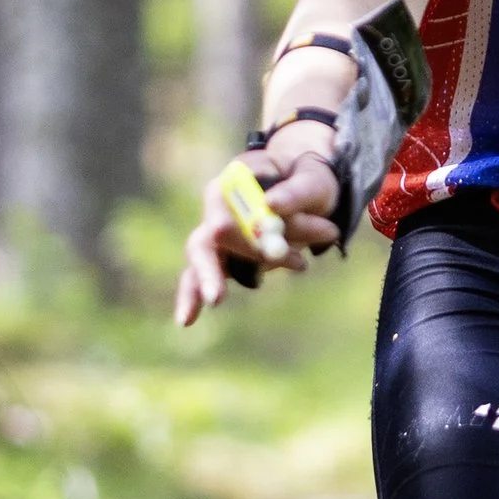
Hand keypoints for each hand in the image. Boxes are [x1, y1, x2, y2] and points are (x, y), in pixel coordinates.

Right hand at [173, 127, 342, 325]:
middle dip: (212, 266)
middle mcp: (219, 206)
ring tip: (211, 303)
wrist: (308, 190)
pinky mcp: (223, 255)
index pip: (228, 203)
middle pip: (208, 235)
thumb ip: (296, 193)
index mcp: (236, 179)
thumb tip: (271, 206)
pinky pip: (203, 276)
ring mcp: (218, 232)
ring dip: (206, 281)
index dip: (246, 228)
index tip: (277, 251)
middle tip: (217, 296)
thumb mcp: (313, 180)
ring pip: (200, 258)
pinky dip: (195, 296)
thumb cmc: (308, 180)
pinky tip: (185, 320)